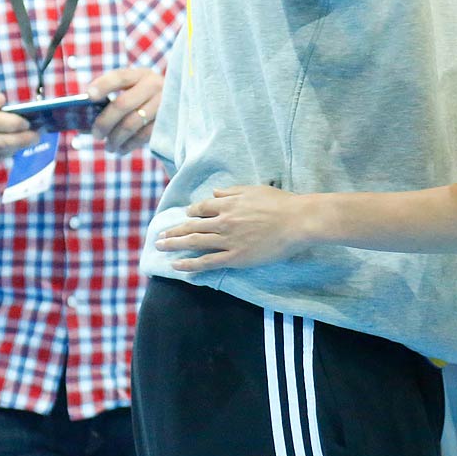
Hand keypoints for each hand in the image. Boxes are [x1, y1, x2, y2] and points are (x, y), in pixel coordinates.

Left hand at [87, 66, 162, 153]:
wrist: (179, 106)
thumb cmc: (144, 101)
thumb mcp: (132, 92)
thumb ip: (110, 102)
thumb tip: (82, 125)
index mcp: (140, 75)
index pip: (119, 77)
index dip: (103, 86)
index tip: (88, 96)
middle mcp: (153, 86)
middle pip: (122, 104)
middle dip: (104, 122)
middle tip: (96, 135)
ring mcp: (163, 104)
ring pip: (131, 124)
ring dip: (115, 138)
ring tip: (108, 146)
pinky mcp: (167, 122)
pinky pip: (142, 136)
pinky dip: (128, 145)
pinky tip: (121, 149)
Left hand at [155, 185, 312, 270]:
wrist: (297, 221)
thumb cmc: (280, 203)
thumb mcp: (254, 190)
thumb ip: (232, 192)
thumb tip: (215, 193)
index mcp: (228, 204)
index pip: (202, 208)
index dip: (192, 212)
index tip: (185, 216)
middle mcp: (223, 221)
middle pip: (192, 225)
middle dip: (174, 231)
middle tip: (159, 237)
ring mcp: (228, 240)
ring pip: (195, 242)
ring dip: (175, 244)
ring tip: (160, 248)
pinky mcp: (235, 257)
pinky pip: (207, 261)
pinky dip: (190, 264)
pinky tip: (177, 266)